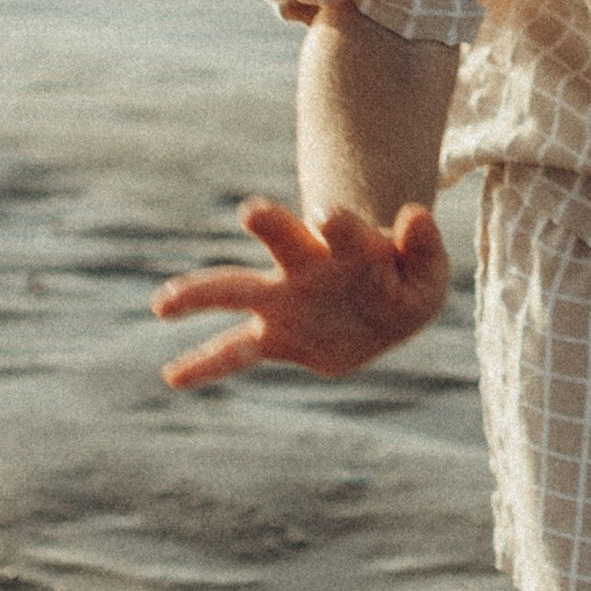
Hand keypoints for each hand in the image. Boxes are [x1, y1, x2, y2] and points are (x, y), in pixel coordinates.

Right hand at [154, 196, 449, 386]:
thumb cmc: (405, 279)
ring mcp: (282, 300)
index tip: (328, 215)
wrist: (385, 310)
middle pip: (280, 241)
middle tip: (252, 212)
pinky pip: (233, 352)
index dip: (336, 223)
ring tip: (161, 304)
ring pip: (235, 290)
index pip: (338, 229)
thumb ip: (424, 246)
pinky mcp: (275, 337)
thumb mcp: (429, 269)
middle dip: (270, 228)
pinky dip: (203, 365)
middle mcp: (304, 265)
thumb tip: (416, 215)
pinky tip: (171, 378)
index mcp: (344, 244)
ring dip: (200, 293)